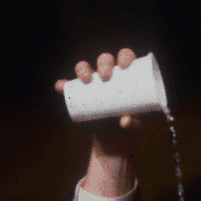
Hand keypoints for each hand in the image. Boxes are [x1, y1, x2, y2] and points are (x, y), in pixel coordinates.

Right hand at [53, 48, 143, 197]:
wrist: (117, 144)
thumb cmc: (134, 131)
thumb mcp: (139, 126)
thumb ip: (135, 123)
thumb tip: (124, 119)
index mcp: (128, 79)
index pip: (127, 59)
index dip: (125, 56)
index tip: (126, 65)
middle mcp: (111, 78)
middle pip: (105, 61)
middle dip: (104, 62)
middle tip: (107, 76)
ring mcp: (95, 86)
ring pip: (86, 69)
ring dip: (83, 68)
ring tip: (88, 79)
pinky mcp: (82, 97)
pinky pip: (70, 88)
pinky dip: (64, 86)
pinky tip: (61, 86)